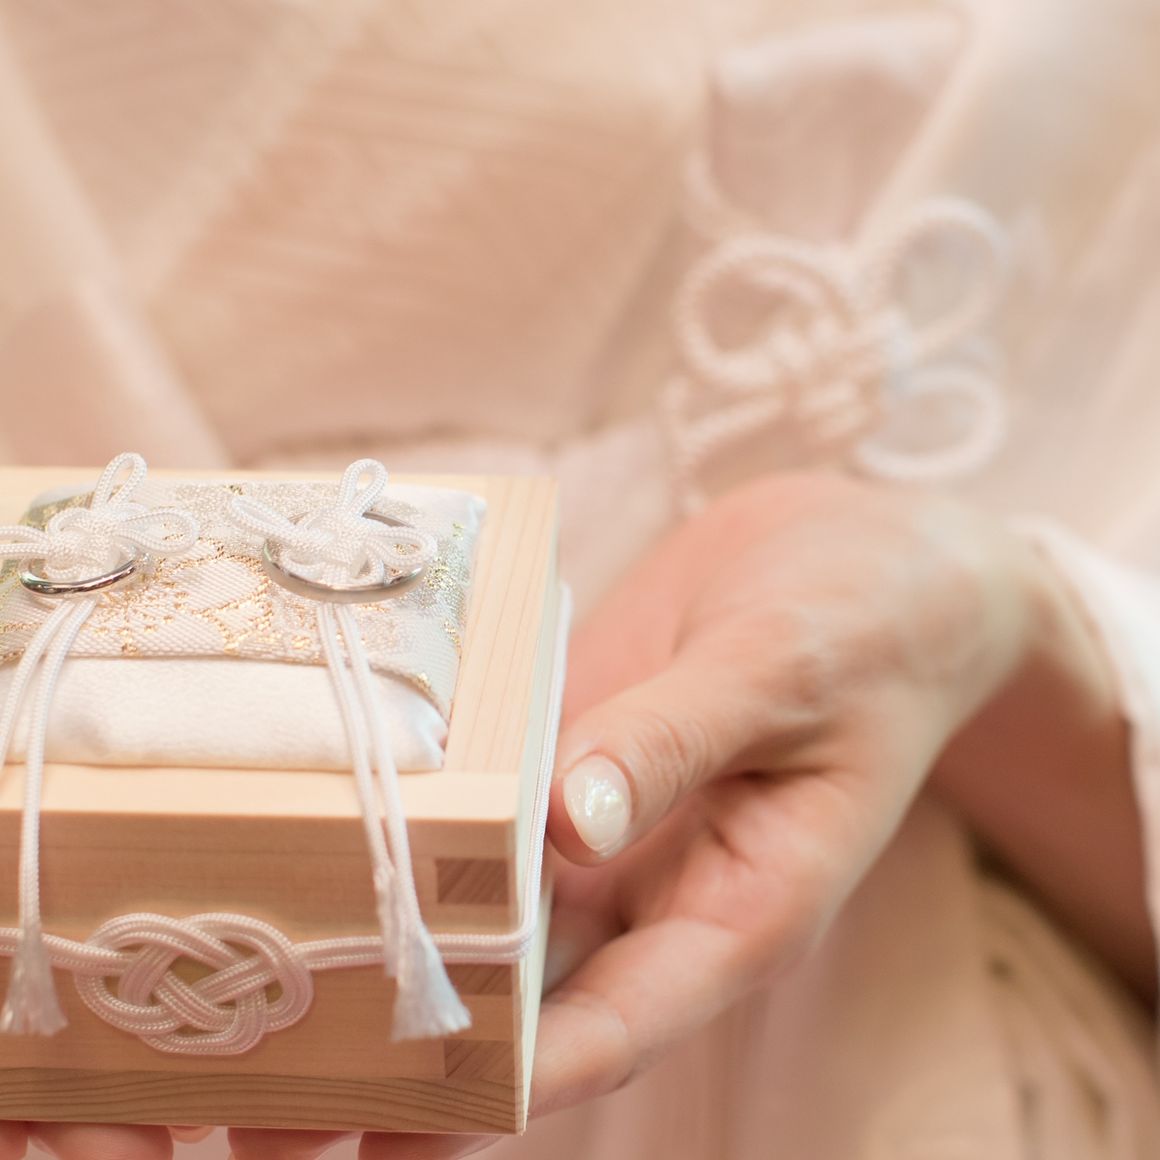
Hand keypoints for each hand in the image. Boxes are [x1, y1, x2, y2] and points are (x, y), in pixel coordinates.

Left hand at [21, 472, 1139, 1159]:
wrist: (864, 552)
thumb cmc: (871, 622)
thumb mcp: (787, 669)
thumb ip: (678, 739)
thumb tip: (564, 824)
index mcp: (737, 906)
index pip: (612, 1031)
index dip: (502, 1081)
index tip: (385, 1104)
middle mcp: (657, 886)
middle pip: (529, 1006)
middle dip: (417, 1049)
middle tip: (278, 1084)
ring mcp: (602, 822)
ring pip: (490, 918)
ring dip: (398, 954)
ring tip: (269, 989)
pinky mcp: (565, 755)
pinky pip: (483, 809)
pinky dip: (420, 834)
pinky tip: (326, 841)